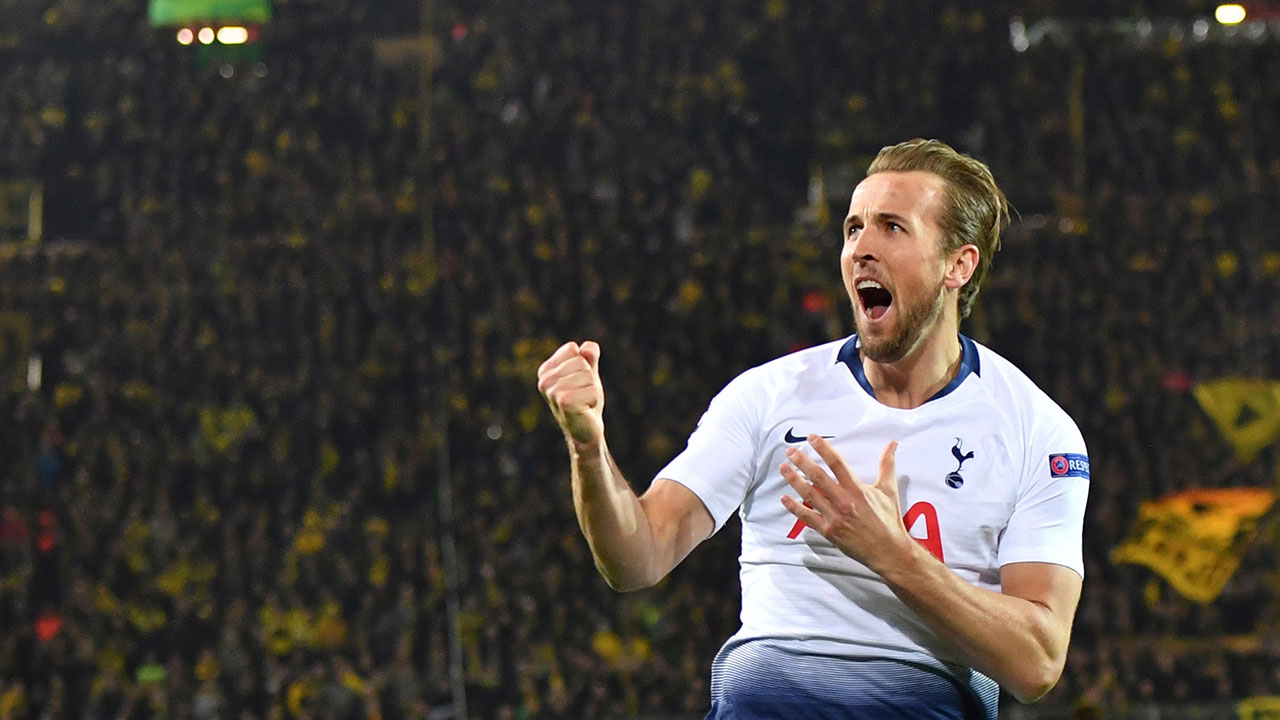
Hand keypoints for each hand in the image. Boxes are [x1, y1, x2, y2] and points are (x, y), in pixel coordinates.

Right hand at [537, 341, 604, 446]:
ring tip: (583, 402)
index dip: (584, 365)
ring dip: (593, 390)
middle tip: (583, 395)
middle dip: (590, 379)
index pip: (572, 349)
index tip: (579, 382)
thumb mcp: (588, 374)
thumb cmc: (585, 400)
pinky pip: (592, 389)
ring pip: (588, 375)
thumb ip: (589, 357)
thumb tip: (589, 347)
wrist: (585, 432)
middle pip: (581, 362)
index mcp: (545, 370)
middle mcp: (544, 380)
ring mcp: (552, 392)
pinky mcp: (564, 402)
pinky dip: (594, 400)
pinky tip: (585, 410)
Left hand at [780, 436, 914, 573]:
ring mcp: (834, 517)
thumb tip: (892, 444)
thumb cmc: (889, 520)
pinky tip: (784, 498)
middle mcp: (843, 501)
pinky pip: (808, 517)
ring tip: (783, 468)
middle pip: (818, 477)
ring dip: (794, 480)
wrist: (888, 551)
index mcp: (857, 489)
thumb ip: (887, 465)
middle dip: (802, 462)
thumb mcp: (889, 490)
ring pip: (809, 495)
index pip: (837, 463)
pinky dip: (794, 507)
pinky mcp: (828, 531)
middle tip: (790, 451)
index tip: (812, 438)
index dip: (823, 448)